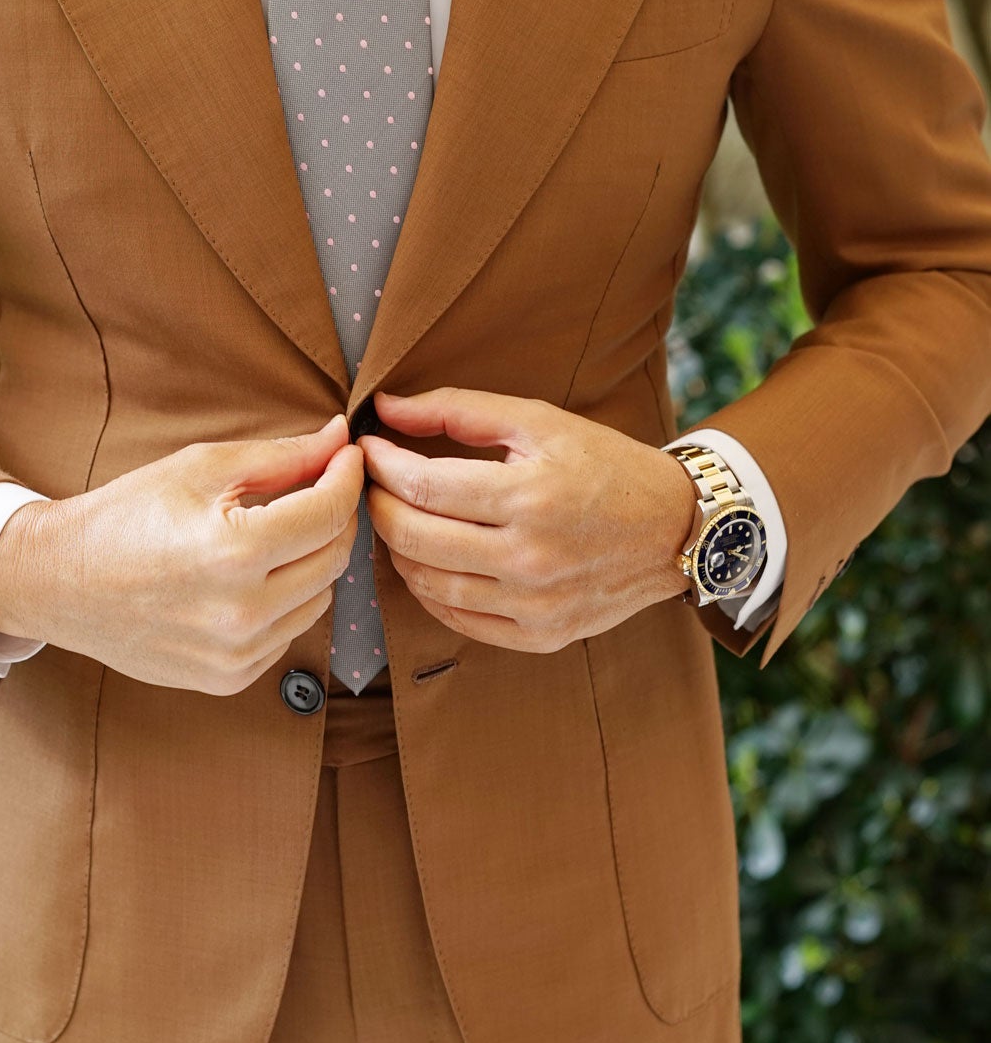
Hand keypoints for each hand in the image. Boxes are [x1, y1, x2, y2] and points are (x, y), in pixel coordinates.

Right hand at [0, 414, 362, 694]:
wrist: (60, 583)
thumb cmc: (126, 516)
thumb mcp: (200, 469)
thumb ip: (281, 456)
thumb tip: (338, 439)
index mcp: (234, 552)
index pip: (328, 514)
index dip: (346, 478)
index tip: (346, 456)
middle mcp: (241, 612)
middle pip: (333, 559)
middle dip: (335, 518)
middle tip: (318, 489)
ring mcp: (236, 654)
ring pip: (318, 599)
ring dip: (311, 561)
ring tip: (277, 535)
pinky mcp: (229, 678)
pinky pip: (287, 634)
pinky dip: (284, 602)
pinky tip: (251, 579)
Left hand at [360, 387, 699, 652]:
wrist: (675, 528)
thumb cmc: (605, 466)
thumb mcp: (538, 421)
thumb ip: (457, 409)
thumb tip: (385, 406)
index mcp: (529, 496)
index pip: (422, 487)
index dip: (381, 467)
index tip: (368, 450)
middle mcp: (530, 557)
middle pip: (413, 538)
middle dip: (379, 506)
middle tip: (374, 485)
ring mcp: (534, 604)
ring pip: (427, 584)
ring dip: (398, 549)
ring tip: (401, 518)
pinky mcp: (540, 635)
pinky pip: (457, 619)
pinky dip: (429, 590)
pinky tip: (430, 560)